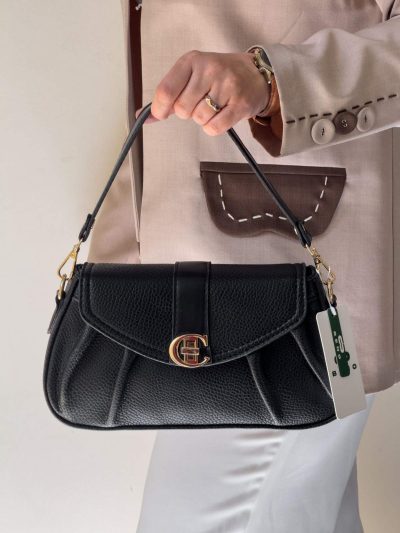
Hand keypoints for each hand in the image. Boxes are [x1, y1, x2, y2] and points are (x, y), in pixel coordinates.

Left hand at [134, 50, 270, 134]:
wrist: (255, 75)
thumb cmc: (218, 77)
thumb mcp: (191, 76)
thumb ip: (167, 96)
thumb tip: (142, 117)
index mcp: (192, 61)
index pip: (166, 90)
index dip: (159, 108)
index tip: (160, 114)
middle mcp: (209, 69)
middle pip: (182, 109)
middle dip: (187, 113)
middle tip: (199, 103)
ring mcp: (227, 85)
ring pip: (199, 119)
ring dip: (203, 120)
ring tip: (214, 107)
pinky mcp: (240, 104)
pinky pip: (214, 128)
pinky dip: (214, 128)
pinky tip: (221, 115)